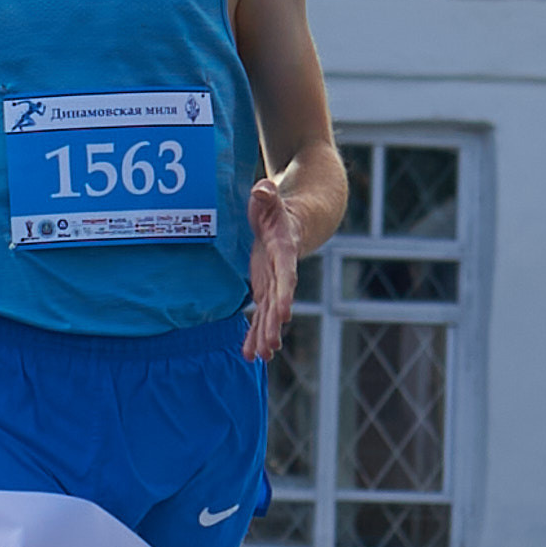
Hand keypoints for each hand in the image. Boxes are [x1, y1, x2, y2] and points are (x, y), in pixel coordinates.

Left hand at [243, 177, 298, 360]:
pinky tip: (251, 354)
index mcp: (285, 251)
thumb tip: (262, 189)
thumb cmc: (278, 207)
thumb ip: (267, 196)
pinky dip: (256, 333)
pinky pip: (262, 314)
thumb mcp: (270, 198)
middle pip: (279, 301)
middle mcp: (283, 272)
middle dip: (274, 325)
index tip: (284, 313)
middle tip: (270, 347)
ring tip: (261, 357)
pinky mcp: (266, 289)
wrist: (294, 220)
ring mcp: (274, 283)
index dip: (285, 294)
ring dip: (266, 335)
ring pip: (270, 313)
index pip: (286, 274)